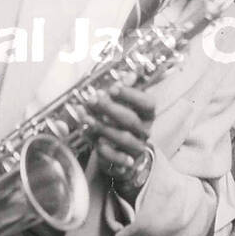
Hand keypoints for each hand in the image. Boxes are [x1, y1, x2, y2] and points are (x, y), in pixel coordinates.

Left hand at [85, 84, 155, 202]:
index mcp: (147, 115)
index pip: (148, 103)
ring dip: (103, 127)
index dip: (131, 94)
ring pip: (123, 138)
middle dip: (110, 108)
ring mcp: (135, 149)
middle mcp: (144, 132)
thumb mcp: (124, 104)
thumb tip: (128, 70)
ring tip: (86, 118)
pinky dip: (105, 150)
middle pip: (131, 120)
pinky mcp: (124, 164)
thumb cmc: (121, 125)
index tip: (113, 87)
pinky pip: (115, 158)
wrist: (122, 156)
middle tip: (93, 99)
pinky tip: (95, 141)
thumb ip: (125, 88)